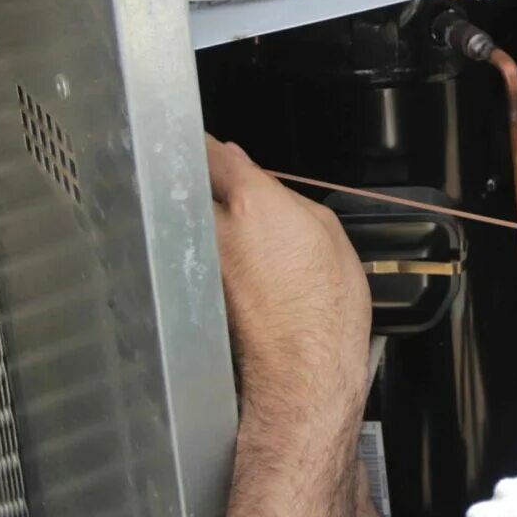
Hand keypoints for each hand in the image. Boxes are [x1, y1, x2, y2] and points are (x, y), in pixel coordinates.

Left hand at [205, 135, 371, 426]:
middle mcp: (214, 228)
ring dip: (203, 215)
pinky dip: (209, 250)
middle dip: (201, 180)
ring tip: (237, 228)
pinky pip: (197, 253)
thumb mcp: (327, 231)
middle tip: (223, 182)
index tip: (218, 147)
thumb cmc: (326, 307)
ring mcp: (199, 261)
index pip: (213, 152)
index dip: (214, 146)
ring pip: (189, 220)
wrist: (305, 370)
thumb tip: (261, 183)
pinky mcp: (195, 289)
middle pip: (190, 185)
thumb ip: (286, 197)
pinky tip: (239, 263)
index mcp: (250, 202)